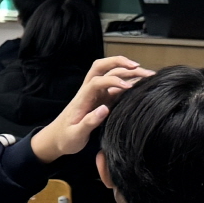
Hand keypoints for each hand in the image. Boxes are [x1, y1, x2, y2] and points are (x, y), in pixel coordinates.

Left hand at [33, 56, 151, 162]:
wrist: (56, 139)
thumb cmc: (65, 138)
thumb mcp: (75, 135)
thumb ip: (89, 123)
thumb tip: (104, 109)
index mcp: (82, 99)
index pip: (96, 82)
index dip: (112, 80)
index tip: (127, 87)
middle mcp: (89, 92)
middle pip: (101, 67)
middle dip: (119, 62)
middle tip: (138, 66)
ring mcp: (96, 95)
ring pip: (110, 74)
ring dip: (126, 70)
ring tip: (147, 74)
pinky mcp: (102, 100)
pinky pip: (115, 87)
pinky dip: (128, 83)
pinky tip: (141, 85)